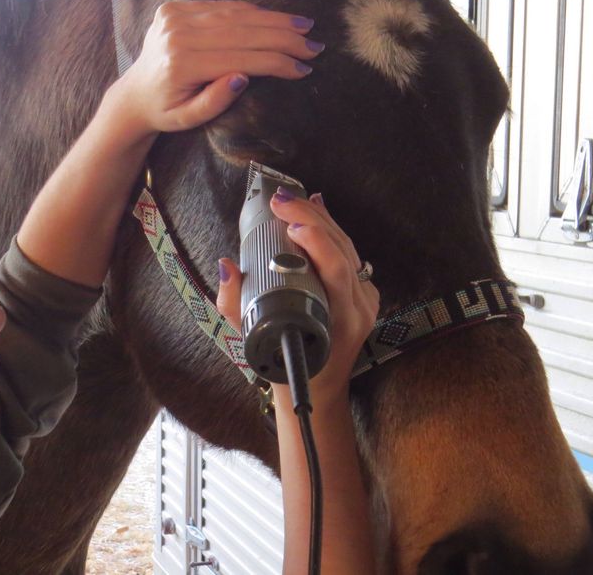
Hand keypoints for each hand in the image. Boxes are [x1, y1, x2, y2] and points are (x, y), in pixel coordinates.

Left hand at [112, 0, 321, 136]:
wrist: (134, 94)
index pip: (241, 58)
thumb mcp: (189, 119)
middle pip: (242, 31)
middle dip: (284, 38)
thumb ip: (214, 101)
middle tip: (314, 45)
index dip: (277, 62)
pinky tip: (276, 18)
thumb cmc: (167, 111)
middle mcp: (178, 35)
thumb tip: (243, 78)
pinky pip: (222, 7)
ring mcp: (175, 17)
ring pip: (235, 14)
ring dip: (274, 20)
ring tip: (304, 26)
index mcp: (181, 64)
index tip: (304, 68)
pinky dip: (252, 12)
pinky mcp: (176, 8)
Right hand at [216, 192, 379, 406]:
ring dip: (320, 219)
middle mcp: (360, 306)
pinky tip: (316, 210)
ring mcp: (366, 298)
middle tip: (280, 201)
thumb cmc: (288, 370)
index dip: (317, 242)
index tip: (290, 226)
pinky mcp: (363, 292)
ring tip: (293, 201)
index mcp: (343, 320)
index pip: (336, 269)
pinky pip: (348, 253)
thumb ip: (236, 306)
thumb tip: (226, 266)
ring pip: (348, 246)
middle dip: (312, 218)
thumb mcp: (256, 343)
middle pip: (343, 249)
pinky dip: (329, 230)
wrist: (320, 392)